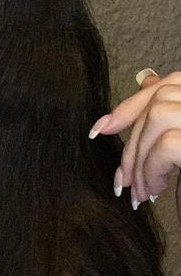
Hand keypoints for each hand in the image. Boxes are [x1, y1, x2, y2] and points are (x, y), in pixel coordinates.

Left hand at [88, 68, 180, 220]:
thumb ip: (166, 119)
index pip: (173, 83)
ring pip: (160, 116)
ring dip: (139, 156)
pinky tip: (155, 192)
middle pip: (163, 97)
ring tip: (142, 189)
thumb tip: (136, 87)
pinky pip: (168, 145)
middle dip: (132, 138)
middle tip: (124, 178)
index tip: (101, 129)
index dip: (133, 103)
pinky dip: (151, 169)